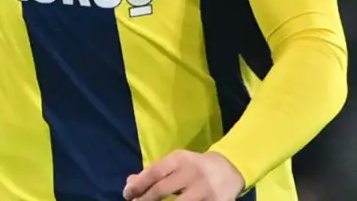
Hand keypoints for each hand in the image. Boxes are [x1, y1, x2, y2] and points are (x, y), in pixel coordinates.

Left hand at [123, 150, 245, 200]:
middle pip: (162, 190)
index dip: (138, 185)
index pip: (154, 172)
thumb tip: (130, 182)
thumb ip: (153, 172)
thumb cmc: (194, 167)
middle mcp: (192, 173)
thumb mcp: (175, 163)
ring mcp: (204, 191)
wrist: (229, 170)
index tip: (127, 194)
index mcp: (181, 159)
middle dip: (145, 200)